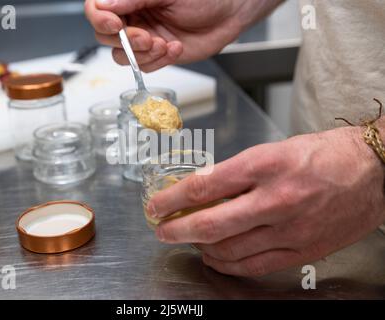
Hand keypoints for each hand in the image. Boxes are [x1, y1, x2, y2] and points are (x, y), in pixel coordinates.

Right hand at [84, 0, 281, 71]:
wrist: (229, 13)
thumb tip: (105, 4)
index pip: (98, 9)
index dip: (100, 18)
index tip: (114, 23)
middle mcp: (133, 18)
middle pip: (105, 36)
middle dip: (126, 41)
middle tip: (147, 37)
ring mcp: (144, 38)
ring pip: (123, 56)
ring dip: (142, 54)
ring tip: (163, 43)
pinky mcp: (157, 55)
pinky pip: (145, 66)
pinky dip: (158, 61)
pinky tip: (174, 47)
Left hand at [147, 127, 384, 276]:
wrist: (372, 170)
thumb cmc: (323, 154)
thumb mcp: (273, 150)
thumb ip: (236, 172)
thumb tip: (203, 189)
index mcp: (265, 164)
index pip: (205, 186)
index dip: (172, 199)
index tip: (157, 205)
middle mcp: (276, 198)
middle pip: (211, 223)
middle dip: (177, 229)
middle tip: (162, 230)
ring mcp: (290, 228)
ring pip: (230, 250)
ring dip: (201, 248)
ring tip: (191, 241)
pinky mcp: (303, 249)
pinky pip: (255, 266)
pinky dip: (228, 265)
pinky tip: (217, 257)